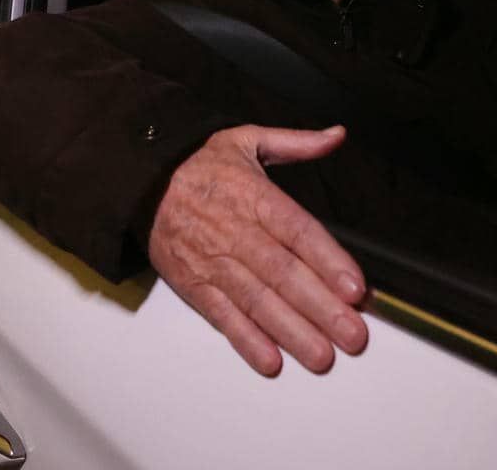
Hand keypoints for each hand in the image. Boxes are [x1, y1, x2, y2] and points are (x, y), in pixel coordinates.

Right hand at [146, 124, 368, 376]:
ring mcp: (213, 262)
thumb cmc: (200, 166)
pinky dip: (245, 340)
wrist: (141, 181)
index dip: (328, 260)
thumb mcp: (246, 140)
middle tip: (352, 333)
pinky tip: (270, 359)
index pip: (298, 231)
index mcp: (254, 196)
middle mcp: (235, 231)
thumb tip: (336, 136)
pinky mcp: (194, 284)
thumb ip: (296, 143)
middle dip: (320, 307)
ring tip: (321, 355)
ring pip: (256, 300)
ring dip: (291, 331)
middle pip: (282, 273)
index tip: (354, 287)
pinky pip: (222, 315)